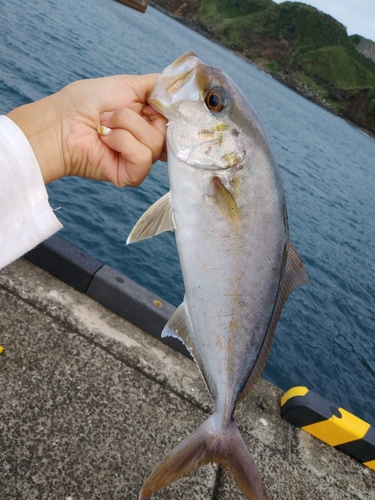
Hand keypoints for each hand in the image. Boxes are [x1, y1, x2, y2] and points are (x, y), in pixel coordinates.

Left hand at [7, 75, 166, 186]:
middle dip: (139, 116)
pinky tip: (106, 140)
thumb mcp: (128, 84)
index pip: (176, 123)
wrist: (61, 122)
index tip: (156, 104)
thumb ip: (158, 85)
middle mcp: (147, 143)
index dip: (172, 114)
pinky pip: (144, 158)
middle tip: (114, 114)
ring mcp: (140, 160)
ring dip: (125, 127)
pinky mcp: (132, 175)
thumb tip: (181, 84)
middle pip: (170, 133)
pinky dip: (123, 143)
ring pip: (155, 143)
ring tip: (104, 126)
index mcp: (149, 122)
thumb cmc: (85, 103)